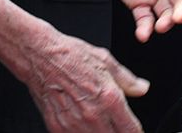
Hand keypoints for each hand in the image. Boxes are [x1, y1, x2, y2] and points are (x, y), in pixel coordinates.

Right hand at [13, 29, 144, 132]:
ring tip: (99, 124)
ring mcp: (74, 125)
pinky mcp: (58, 128)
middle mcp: (93, 116)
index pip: (132, 130)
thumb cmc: (70, 55)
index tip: (135, 131)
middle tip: (116, 126)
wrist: (39, 56)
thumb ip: (127, 79)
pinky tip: (83, 125)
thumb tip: (142, 88)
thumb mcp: (105, 61)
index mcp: (110, 99)